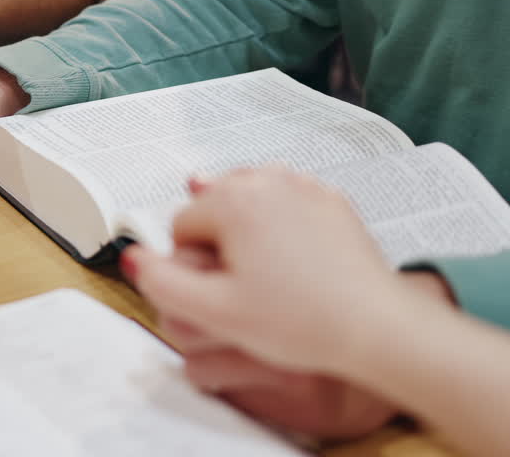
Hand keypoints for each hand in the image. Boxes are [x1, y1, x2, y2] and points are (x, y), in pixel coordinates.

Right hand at [123, 169, 455, 438]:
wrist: (377, 327)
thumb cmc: (304, 321)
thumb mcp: (216, 313)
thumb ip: (161, 282)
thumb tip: (132, 256)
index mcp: (233, 201)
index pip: (180, 225)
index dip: (191, 264)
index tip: (217, 291)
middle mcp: (267, 181)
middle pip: (212, 206)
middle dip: (217, 241)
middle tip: (244, 286)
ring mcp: (304, 187)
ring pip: (248, 200)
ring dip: (247, 228)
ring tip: (264, 270)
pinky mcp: (332, 201)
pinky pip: (287, 202)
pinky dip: (281, 222)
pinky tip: (291, 258)